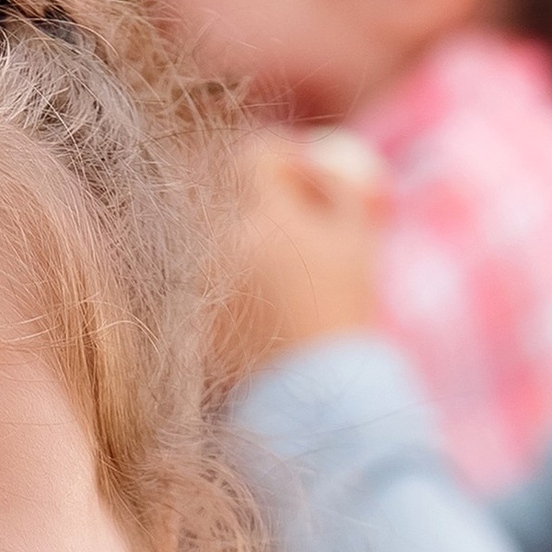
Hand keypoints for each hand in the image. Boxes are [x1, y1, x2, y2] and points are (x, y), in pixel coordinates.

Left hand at [216, 129, 382, 382]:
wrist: (318, 395)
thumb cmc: (345, 312)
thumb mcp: (358, 240)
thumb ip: (343, 187)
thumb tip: (324, 158)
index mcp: (262, 216)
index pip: (257, 157)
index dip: (286, 159)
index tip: (307, 179)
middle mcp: (221, 242)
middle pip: (233, 194)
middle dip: (266, 200)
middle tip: (299, 225)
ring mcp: (202, 282)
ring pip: (219, 238)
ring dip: (249, 241)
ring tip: (286, 273)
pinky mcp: (193, 320)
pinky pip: (210, 281)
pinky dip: (234, 282)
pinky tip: (267, 307)